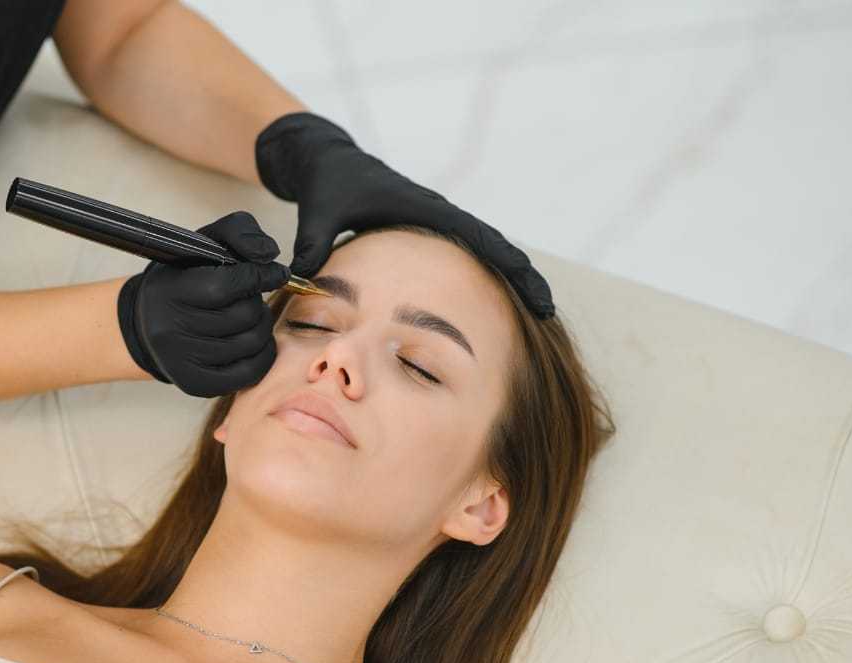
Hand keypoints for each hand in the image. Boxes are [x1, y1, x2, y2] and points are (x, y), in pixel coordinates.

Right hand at [116, 210, 290, 397]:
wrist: (146, 325)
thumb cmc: (181, 280)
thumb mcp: (202, 244)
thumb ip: (238, 231)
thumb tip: (269, 254)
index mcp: (169, 292)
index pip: (228, 285)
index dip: (259, 277)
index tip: (274, 273)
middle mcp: (170, 331)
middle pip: (244, 316)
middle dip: (256, 302)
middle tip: (248, 298)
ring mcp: (182, 362)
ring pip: (252, 343)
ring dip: (260, 326)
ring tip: (246, 318)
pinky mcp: (196, 385)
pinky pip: (250, 372)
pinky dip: (262, 354)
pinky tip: (252, 341)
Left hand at [254, 111, 555, 319]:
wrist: (327, 162)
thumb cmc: (328, 184)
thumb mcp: (320, 213)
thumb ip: (315, 245)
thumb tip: (303, 277)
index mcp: (426, 209)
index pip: (481, 238)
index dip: (510, 264)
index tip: (535, 291)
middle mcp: (439, 214)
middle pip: (495, 246)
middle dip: (522, 276)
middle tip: (548, 310)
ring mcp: (437, 223)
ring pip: (485, 250)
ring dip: (508, 276)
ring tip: (533, 311)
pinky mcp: (428, 231)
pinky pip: (466, 252)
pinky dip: (485, 272)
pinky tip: (492, 300)